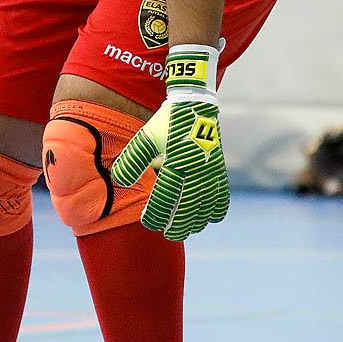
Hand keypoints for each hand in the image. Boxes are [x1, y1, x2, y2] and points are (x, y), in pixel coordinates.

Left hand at [109, 45, 228, 239]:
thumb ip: (132, 160)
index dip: (157, 214)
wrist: (196, 106)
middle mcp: (197, 170)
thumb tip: (120, 182)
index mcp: (176, 162)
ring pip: (206, 207)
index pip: (166, 198)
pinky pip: (221, 199)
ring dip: (195, 222)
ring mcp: (212, 173)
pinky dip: (214, 212)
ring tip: (183, 230)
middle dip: (178, 225)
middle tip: (167, 234)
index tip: (147, 222)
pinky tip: (205, 219)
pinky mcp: (220, 172)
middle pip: (188, 208)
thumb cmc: (166, 123)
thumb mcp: (145, 138)